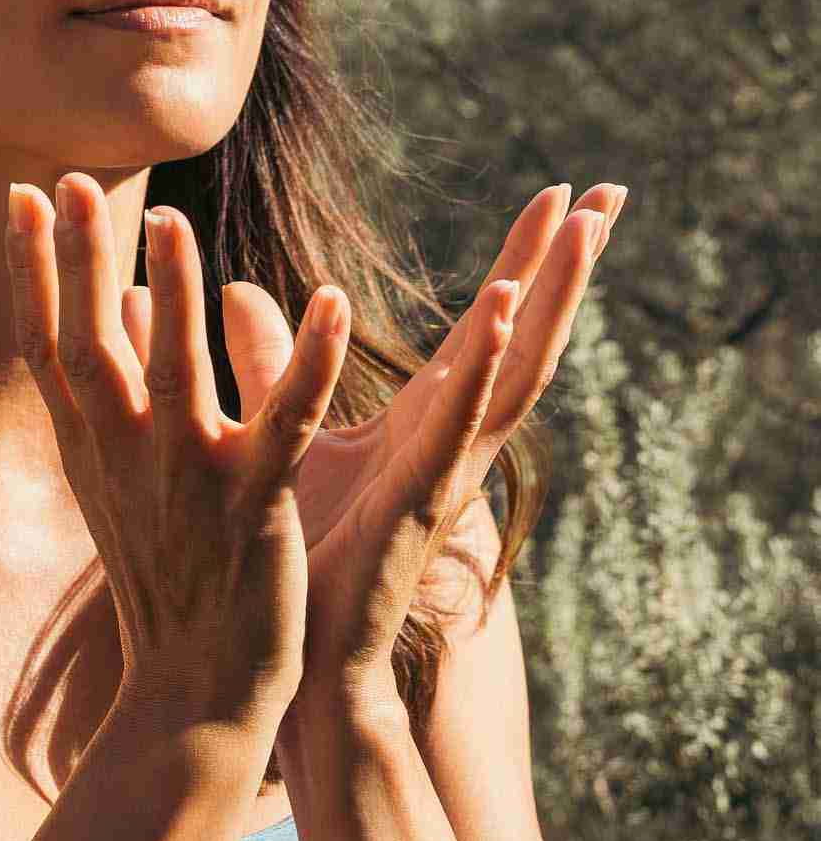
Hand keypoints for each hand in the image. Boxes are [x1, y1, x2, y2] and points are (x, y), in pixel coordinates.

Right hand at [5, 173, 347, 732]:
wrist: (195, 692)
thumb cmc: (167, 578)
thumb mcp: (126, 482)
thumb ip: (124, 392)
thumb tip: (129, 304)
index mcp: (96, 450)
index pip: (47, 345)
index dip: (32, 268)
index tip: (20, 194)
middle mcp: (127, 460)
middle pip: (90, 346)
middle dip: (79, 261)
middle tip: (70, 179)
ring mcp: (188, 484)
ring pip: (175, 375)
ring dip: (172, 296)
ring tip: (171, 220)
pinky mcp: (255, 507)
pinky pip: (283, 423)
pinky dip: (305, 361)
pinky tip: (331, 301)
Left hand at [121, 180, 625, 715]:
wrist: (297, 648)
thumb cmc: (298, 547)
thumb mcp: (280, 429)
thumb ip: (267, 359)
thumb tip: (230, 291)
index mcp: (426, 419)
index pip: (487, 324)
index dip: (524, 261)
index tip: (557, 192)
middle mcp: (452, 437)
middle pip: (522, 336)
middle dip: (566, 266)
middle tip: (610, 192)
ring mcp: (446, 469)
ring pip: (513, 372)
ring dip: (546, 300)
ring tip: (579, 231)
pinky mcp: (420, 502)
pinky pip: (460, 426)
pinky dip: (484, 370)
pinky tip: (502, 316)